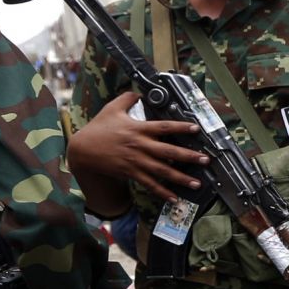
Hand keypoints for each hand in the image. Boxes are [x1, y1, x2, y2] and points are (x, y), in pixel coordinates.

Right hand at [69, 93, 207, 202]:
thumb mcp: (111, 108)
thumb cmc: (98, 129)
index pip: (163, 127)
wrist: (83, 150)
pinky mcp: (131, 173)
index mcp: (138, 129)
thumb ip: (127, 98)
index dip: (181, 127)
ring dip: (181, 178)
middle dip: (189, 156)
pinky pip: (150, 185)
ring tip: (197, 183)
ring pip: (162, 171)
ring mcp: (136, 161)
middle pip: (168, 151)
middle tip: (205, 159)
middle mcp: (140, 146)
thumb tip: (139, 90)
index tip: (196, 128)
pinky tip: (175, 198)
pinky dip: (163, 192)